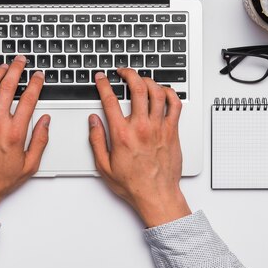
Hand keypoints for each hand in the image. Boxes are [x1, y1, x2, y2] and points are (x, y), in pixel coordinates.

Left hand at [0, 55, 49, 218]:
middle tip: (20, 62)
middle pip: (7, 87)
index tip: (38, 76)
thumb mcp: (30, 165)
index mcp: (15, 133)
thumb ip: (41, 140)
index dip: (35, 83)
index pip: (28, 99)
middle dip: (16, 69)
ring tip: (3, 67)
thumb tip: (46, 121)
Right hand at [89, 69, 190, 226]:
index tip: (101, 78)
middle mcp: (141, 127)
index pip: (110, 100)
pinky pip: (175, 105)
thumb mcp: (104, 165)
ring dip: (148, 81)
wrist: (156, 195)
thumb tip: (93, 121)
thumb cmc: (133, 184)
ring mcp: (159, 128)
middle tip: (123, 72)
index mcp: (122, 134)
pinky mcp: (172, 131)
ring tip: (141, 79)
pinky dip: (170, 93)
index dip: (103, 84)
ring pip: (157, 93)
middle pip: (137, 88)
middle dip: (129, 74)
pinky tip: (163, 91)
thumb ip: (96, 140)